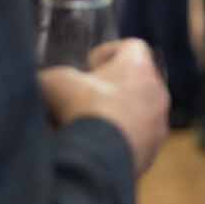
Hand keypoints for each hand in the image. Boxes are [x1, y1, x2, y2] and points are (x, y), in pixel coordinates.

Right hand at [38, 38, 169, 175]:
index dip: (108, 52)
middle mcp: (157, 92)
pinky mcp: (153, 152)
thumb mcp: (56, 82)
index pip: (133, 46)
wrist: (100, 157)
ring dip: (118, 114)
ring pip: (140, 112)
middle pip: (137, 81)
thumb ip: (54, 75)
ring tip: (89, 125)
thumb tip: (46, 82)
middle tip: (86, 95)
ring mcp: (159, 124)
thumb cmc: (82, 109)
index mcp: (139, 67)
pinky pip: (138, 140)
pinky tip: (97, 146)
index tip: (89, 65)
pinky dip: (120, 140)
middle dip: (112, 86)